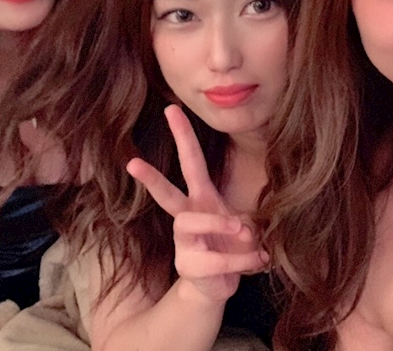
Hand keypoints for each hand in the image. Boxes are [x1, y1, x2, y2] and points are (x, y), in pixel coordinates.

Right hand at [127, 105, 267, 303]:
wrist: (220, 284)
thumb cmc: (231, 245)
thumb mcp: (244, 222)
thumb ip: (248, 218)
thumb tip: (247, 229)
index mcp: (201, 197)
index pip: (191, 161)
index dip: (182, 134)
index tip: (171, 108)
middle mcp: (187, 215)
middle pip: (167, 193)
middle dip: (151, 177)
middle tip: (133, 163)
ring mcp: (184, 242)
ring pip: (195, 223)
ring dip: (223, 225)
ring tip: (248, 232)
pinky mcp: (189, 266)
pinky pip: (220, 259)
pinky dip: (245, 259)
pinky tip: (260, 259)